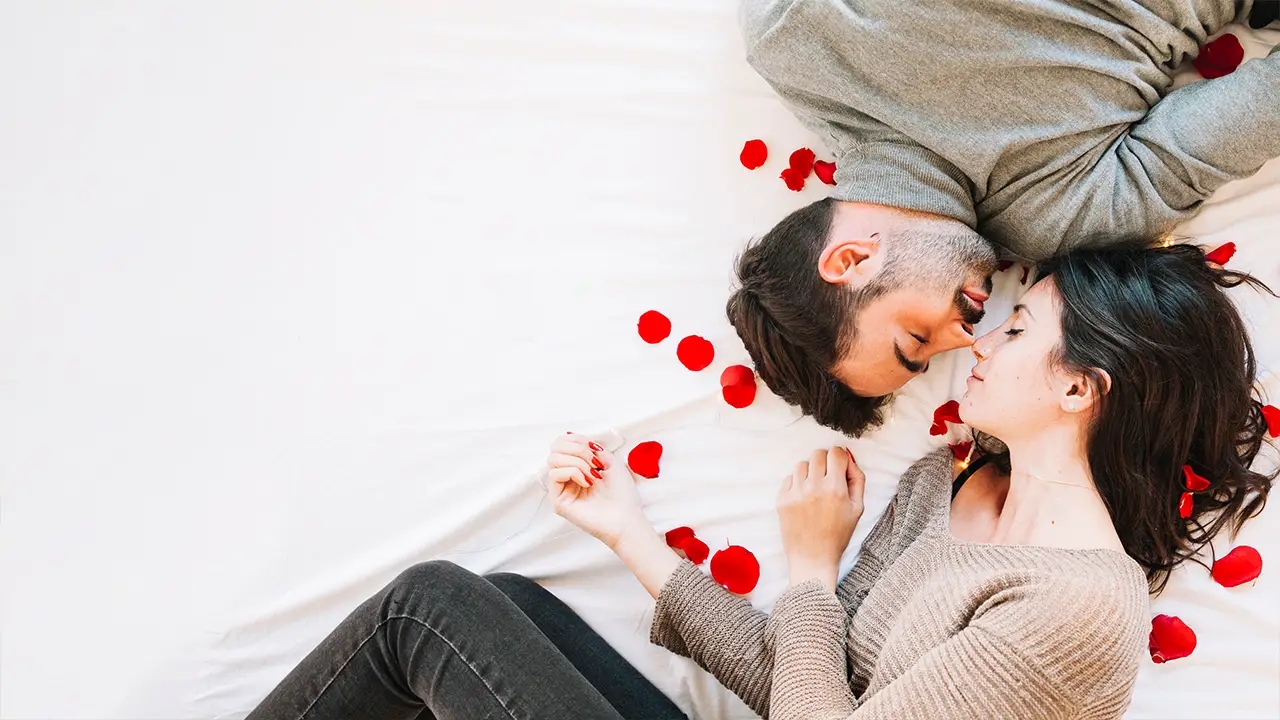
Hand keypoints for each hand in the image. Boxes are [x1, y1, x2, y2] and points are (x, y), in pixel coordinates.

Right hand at [544, 433, 647, 549]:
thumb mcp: (610, 460)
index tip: (595, 448)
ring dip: (577, 461)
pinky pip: (555, 475)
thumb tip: (571, 435)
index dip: (577, 439)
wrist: (627, 518)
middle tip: (595, 462)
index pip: (563, 442)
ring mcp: (561, 489)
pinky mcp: (558, 501)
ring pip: (553, 459)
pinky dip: (573, 472)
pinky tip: (588, 483)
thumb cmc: (622, 493)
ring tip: (593, 474)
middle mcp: (567, 477)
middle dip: (577, 448)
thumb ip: (591, 447)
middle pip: (555, 448)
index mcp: (578, 466)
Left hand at [776, 446, 865, 589]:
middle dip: (825, 461)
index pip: (835, 453)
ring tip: (814, 489)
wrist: (813, 558)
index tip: (839, 466)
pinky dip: (796, 484)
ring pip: (801, 464)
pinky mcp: (781, 500)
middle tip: (827, 477)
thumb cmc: (838, 534)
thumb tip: (848, 456)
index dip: (839, 457)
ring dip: (809, 472)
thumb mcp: (857, 508)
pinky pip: (789, 478)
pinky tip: (803, 499)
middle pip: (818, 454)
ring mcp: (795, 493)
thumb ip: (857, 479)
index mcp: (835, 489)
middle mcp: (814, 488)